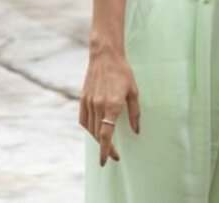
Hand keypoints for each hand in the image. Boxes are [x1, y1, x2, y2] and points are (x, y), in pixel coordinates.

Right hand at [79, 48, 140, 165]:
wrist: (105, 57)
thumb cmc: (123, 73)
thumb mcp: (134, 92)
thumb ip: (135, 113)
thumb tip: (136, 131)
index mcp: (113, 104)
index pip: (107, 134)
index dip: (106, 150)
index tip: (107, 161)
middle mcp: (98, 106)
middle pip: (99, 134)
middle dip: (106, 147)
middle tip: (114, 155)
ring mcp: (89, 103)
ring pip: (91, 129)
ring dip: (98, 139)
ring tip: (107, 144)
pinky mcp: (82, 100)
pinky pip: (84, 121)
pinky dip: (89, 129)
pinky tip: (96, 131)